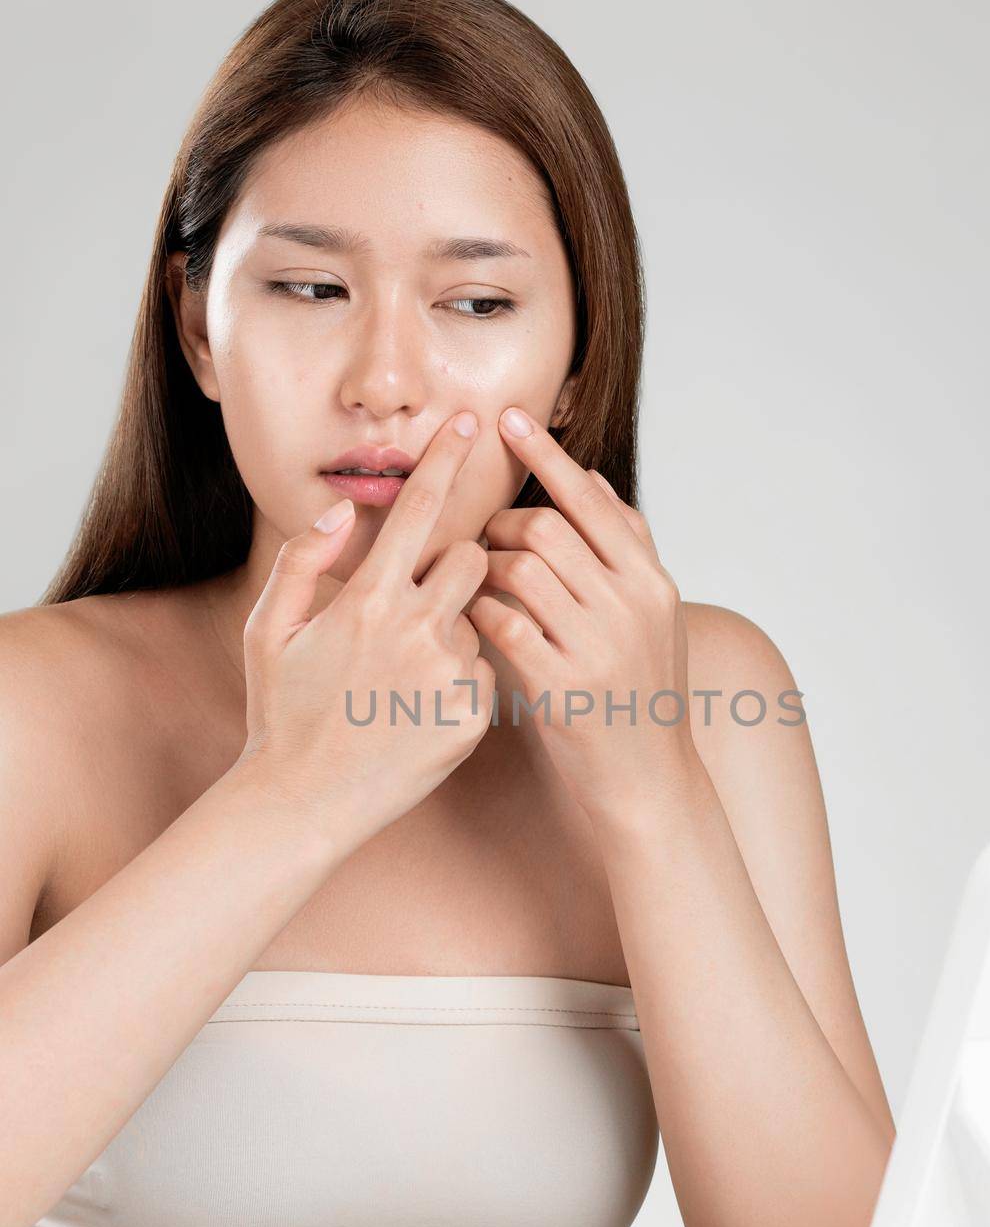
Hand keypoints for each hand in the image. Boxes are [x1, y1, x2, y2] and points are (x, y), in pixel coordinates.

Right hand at [237, 412, 494, 853]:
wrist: (304, 803)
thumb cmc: (280, 713)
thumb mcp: (269, 630)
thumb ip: (302, 561)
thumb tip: (340, 511)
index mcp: (367, 601)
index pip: (419, 511)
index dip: (447, 460)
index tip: (473, 423)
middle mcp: (417, 631)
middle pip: (474, 560)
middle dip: (458, 566)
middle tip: (420, 600)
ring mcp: (449, 676)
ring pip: (478, 621)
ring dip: (452, 632)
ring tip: (402, 677)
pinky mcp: (473, 717)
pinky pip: (483, 673)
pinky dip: (458, 681)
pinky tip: (417, 710)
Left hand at [466, 405, 700, 824]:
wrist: (650, 784)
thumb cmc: (642, 694)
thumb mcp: (655, 618)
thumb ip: (628, 550)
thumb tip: (595, 482)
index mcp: (651, 583)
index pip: (591, 499)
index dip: (547, 455)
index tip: (510, 418)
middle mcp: (630, 607)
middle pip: (547, 526)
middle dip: (503, 523)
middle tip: (486, 538)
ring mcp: (597, 647)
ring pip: (518, 568)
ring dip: (484, 566)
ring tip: (477, 582)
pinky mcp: (561, 688)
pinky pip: (501, 624)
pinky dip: (477, 612)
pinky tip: (471, 620)